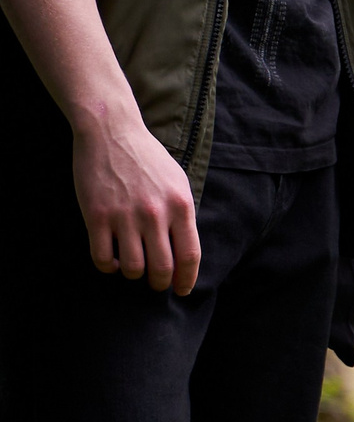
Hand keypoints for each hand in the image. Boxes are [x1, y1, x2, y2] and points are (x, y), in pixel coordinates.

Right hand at [73, 110, 199, 294]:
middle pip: (162, 268)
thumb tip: (185, 248)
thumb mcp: (178, 183)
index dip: (187, 280)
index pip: (189, 256)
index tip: (182, 290)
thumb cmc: (147, 158)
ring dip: (134, 275)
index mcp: (180, 207)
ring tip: (133, 269)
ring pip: (133, 268)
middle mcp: (155, 214)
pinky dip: (109, 267)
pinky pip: (102, 257)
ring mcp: (125, 216)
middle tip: (155, 283)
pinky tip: (112, 261)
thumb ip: (183, 214)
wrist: (111, 131)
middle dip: (160, 283)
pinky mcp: (97, 215)